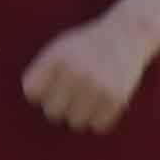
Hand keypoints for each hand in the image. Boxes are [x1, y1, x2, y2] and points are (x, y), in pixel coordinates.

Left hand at [19, 8, 157, 133]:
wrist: (127, 34)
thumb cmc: (87, 46)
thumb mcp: (60, 49)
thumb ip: (42, 74)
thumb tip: (35, 103)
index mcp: (57, 57)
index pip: (32, 92)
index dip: (40, 92)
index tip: (51, 85)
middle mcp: (75, 71)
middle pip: (52, 112)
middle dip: (60, 105)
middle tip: (73, 93)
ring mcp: (97, 85)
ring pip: (75, 123)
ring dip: (81, 114)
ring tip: (89, 97)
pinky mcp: (116, 98)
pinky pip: (98, 126)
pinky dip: (100, 119)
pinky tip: (104, 102)